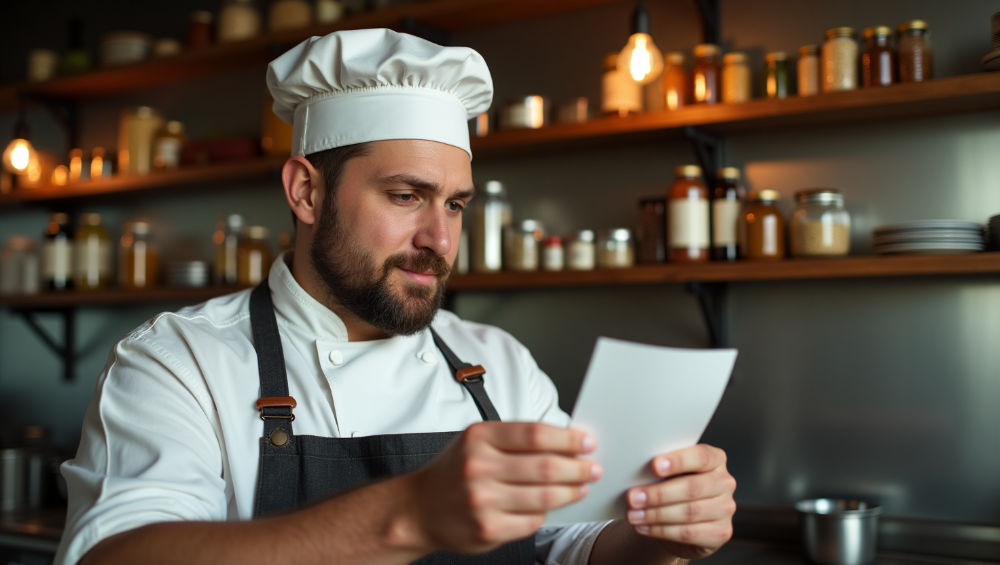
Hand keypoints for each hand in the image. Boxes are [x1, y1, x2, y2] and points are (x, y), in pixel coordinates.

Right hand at [406, 422, 600, 554]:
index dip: (568, 438)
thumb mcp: (476, 442)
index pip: (535, 434)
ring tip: (581, 487)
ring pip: (544, 497)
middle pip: (546, 466)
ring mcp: (482, 501)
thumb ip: (515, 439)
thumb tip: (566, 441)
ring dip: (571, 492)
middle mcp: (479, 467)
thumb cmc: (454, 471)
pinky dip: (546, 514)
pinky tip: (552, 506)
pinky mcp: (487, 530)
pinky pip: (532, 522)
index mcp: (479, 438)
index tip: (587, 442)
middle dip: (578, 468)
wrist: (417, 509)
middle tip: (593, 468)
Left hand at [624, 444, 735, 559]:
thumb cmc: (674, 487)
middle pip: (692, 487)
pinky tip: (644, 527)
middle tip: (632, 497)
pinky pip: (689, 533)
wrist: (683, 519)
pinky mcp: (721, 532)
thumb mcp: (671, 473)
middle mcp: (725, 482)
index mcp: (716, 459)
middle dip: (658, 494)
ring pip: (689, 512)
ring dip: (656, 514)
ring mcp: (726, 508)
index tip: (654, 465)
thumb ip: (662, 468)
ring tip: (633, 515)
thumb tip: (636, 471)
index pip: (701, 456)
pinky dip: (662, 531)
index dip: (677, 461)